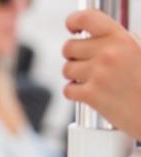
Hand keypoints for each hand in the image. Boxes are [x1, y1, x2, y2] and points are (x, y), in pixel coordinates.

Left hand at [63, 9, 140, 139]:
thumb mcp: (138, 51)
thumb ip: (116, 41)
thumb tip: (92, 37)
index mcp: (120, 38)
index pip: (87, 18)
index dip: (73, 21)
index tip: (72, 28)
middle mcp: (108, 53)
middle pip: (69, 47)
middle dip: (74, 56)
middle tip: (86, 64)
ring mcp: (98, 74)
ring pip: (66, 69)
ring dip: (74, 75)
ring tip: (92, 80)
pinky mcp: (90, 95)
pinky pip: (67, 89)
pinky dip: (74, 93)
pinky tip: (89, 93)